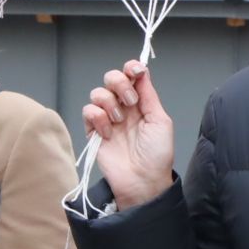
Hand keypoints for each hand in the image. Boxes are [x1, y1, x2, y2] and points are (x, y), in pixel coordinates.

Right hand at [82, 60, 175, 212]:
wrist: (143, 180)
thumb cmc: (157, 154)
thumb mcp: (160, 121)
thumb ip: (149, 95)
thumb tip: (142, 71)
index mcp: (141, 103)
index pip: (131, 76)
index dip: (131, 68)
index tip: (135, 71)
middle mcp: (123, 107)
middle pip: (112, 78)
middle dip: (119, 83)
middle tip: (131, 101)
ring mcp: (107, 118)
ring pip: (98, 93)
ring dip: (110, 103)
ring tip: (120, 121)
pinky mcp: (93, 130)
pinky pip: (88, 111)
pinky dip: (98, 118)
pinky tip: (109, 133)